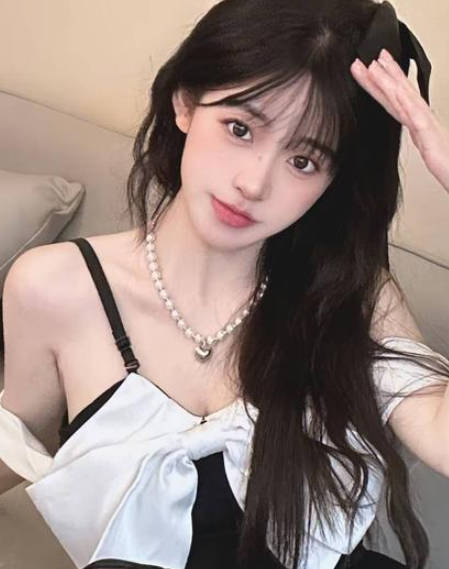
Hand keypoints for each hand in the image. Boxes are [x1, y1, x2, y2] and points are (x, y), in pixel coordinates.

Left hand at [350, 48, 448, 193]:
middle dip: (381, 76)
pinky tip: (396, 91)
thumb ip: (424, 140)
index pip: (398, 101)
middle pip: (399, 95)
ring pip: (404, 100)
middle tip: (366, 58)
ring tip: (374, 65)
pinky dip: (405, 102)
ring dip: (388, 81)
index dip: (385, 84)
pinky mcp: (430, 137)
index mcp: (420, 124)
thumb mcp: (432, 152)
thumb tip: (419, 132)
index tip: (373, 69)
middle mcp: (422, 121)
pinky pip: (415, 117)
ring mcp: (426, 127)